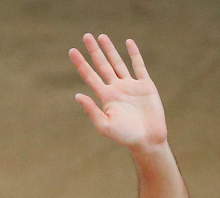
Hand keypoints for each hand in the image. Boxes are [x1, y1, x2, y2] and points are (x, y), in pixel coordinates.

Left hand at [69, 34, 167, 150]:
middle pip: (102, 65)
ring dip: (110, 50)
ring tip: (101, 36)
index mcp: (105, 97)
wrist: (147, 140)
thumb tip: (77, 95)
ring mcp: (130, 86)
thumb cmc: (124, 136)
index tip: (72, 50)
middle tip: (86, 36)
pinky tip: (128, 42)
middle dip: (94, 51)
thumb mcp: (104, 125)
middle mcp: (116, 88)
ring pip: (118, 62)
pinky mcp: (145, 85)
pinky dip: (134, 54)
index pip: (89, 76)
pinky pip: (138, 66)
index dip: (81, 63)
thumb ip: (91, 110)